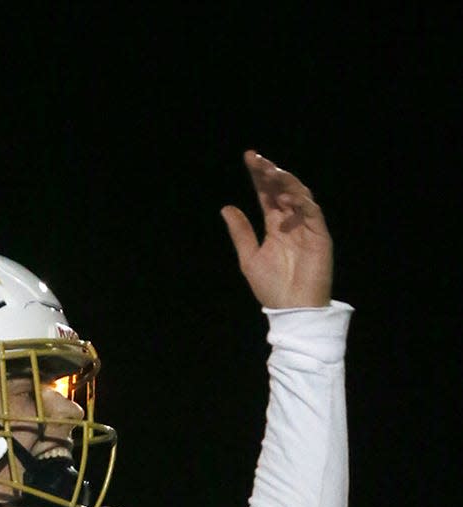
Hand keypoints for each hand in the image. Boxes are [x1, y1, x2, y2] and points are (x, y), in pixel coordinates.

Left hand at [221, 150, 332, 308]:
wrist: (291, 310)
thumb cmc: (272, 288)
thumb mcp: (250, 258)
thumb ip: (241, 233)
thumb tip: (226, 208)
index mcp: (275, 225)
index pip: (267, 194)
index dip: (259, 176)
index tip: (249, 157)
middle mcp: (292, 221)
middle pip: (282, 189)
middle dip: (270, 173)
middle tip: (257, 159)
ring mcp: (307, 226)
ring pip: (298, 194)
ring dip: (284, 181)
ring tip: (270, 171)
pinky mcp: (320, 234)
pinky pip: (311, 211)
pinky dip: (299, 200)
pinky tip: (285, 196)